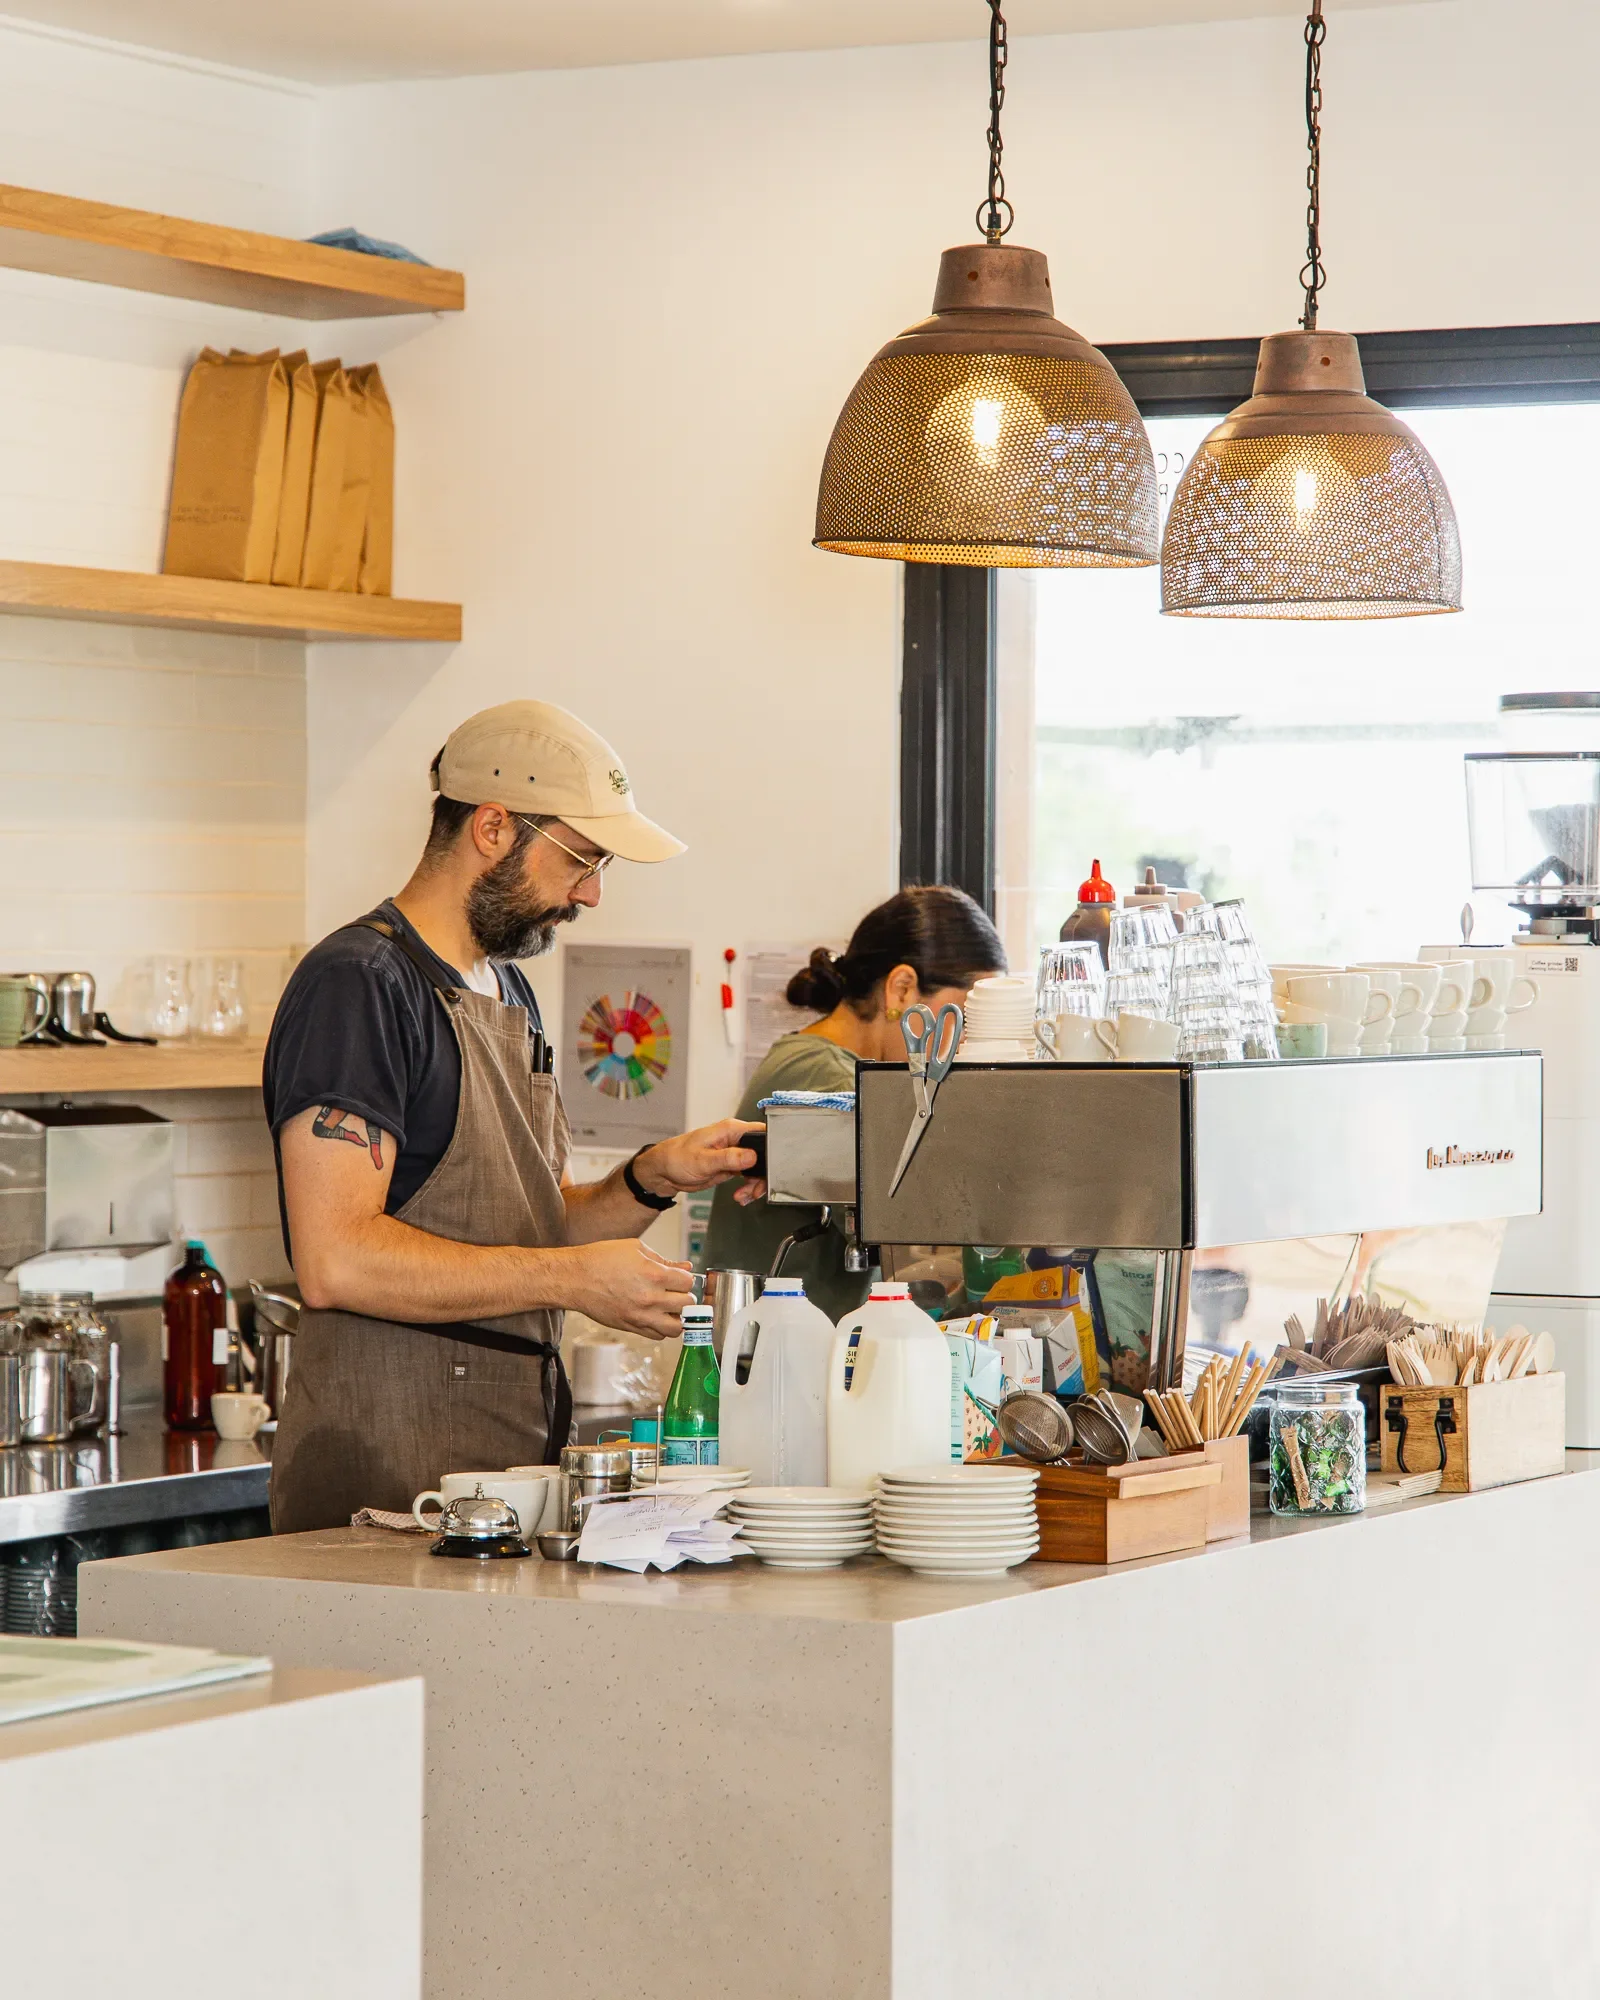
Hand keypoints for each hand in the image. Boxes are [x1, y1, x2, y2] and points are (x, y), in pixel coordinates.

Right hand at [566, 1239, 694, 1340]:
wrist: (575, 1278)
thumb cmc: (600, 1260)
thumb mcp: (635, 1249)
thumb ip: (664, 1260)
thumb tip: (685, 1267)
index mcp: (654, 1274)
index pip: (688, 1282)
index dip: (685, 1278)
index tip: (680, 1277)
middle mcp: (650, 1298)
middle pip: (687, 1304)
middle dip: (685, 1296)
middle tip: (677, 1291)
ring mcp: (641, 1316)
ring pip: (676, 1327)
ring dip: (678, 1317)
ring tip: (670, 1307)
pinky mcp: (631, 1327)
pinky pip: (658, 1336)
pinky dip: (662, 1328)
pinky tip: (656, 1315)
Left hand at [633, 1120, 762, 1198]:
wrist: (664, 1173)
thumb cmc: (676, 1158)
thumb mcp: (703, 1160)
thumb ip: (729, 1158)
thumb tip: (751, 1156)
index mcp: (731, 1130)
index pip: (762, 1133)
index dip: (771, 1148)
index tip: (771, 1167)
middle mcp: (735, 1140)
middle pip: (764, 1153)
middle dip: (763, 1174)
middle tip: (756, 1188)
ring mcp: (735, 1153)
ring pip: (758, 1167)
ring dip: (756, 1184)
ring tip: (746, 1195)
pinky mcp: (732, 1166)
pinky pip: (749, 1176)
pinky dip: (749, 1188)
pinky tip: (741, 1195)